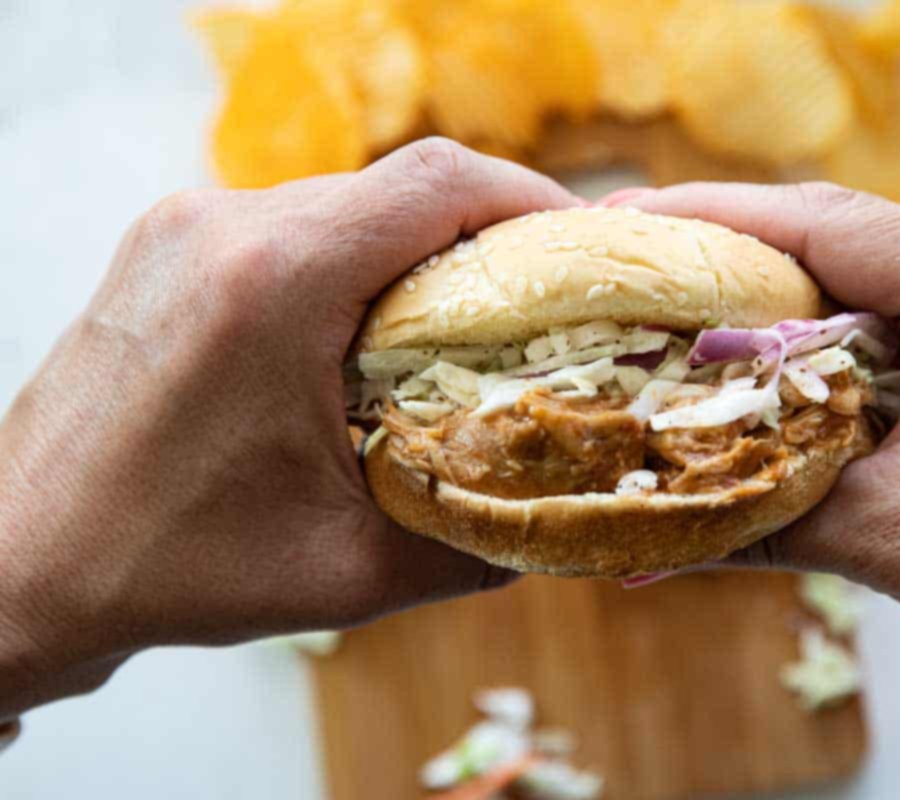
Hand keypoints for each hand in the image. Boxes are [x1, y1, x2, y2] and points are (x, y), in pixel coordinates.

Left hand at [0, 139, 580, 717]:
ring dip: (416, 248)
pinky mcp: (168, 248)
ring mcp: (184, 228)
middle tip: (542, 301)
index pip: (438, 184)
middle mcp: (223, 227)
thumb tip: (556, 520)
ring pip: (345, 200)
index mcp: (272, 281)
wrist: (21, 564)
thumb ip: (473, 545)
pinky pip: (292, 224)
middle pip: (398, 186)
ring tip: (465, 323)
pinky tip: (374, 329)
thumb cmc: (165, 565)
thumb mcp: (346, 570)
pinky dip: (354, 259)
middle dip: (485, 234)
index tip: (584, 246)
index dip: (531, 201)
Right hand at [612, 183, 899, 734]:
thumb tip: (652, 530)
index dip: (721, 217)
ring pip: (879, 283)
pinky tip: (776, 360)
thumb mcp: (895, 538)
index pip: (835, 226)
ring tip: (689, 308)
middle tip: (644, 261)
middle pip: (852, 242)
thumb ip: (764, 519)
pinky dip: (837, 342)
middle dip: (743, 254)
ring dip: (788, 300)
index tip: (635, 217)